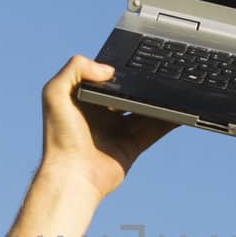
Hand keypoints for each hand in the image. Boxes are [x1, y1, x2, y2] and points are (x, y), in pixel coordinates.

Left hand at [40, 56, 174, 199]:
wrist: (72, 175)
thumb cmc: (60, 136)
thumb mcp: (55, 93)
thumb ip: (75, 69)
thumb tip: (109, 70)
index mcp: (84, 100)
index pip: (106, 80)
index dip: (120, 72)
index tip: (136, 61)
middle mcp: (102, 114)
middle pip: (129, 95)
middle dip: (142, 86)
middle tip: (160, 73)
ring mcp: (118, 131)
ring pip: (145, 111)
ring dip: (159, 102)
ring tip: (176, 89)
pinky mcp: (132, 146)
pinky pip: (154, 130)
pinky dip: (168, 121)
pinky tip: (180, 111)